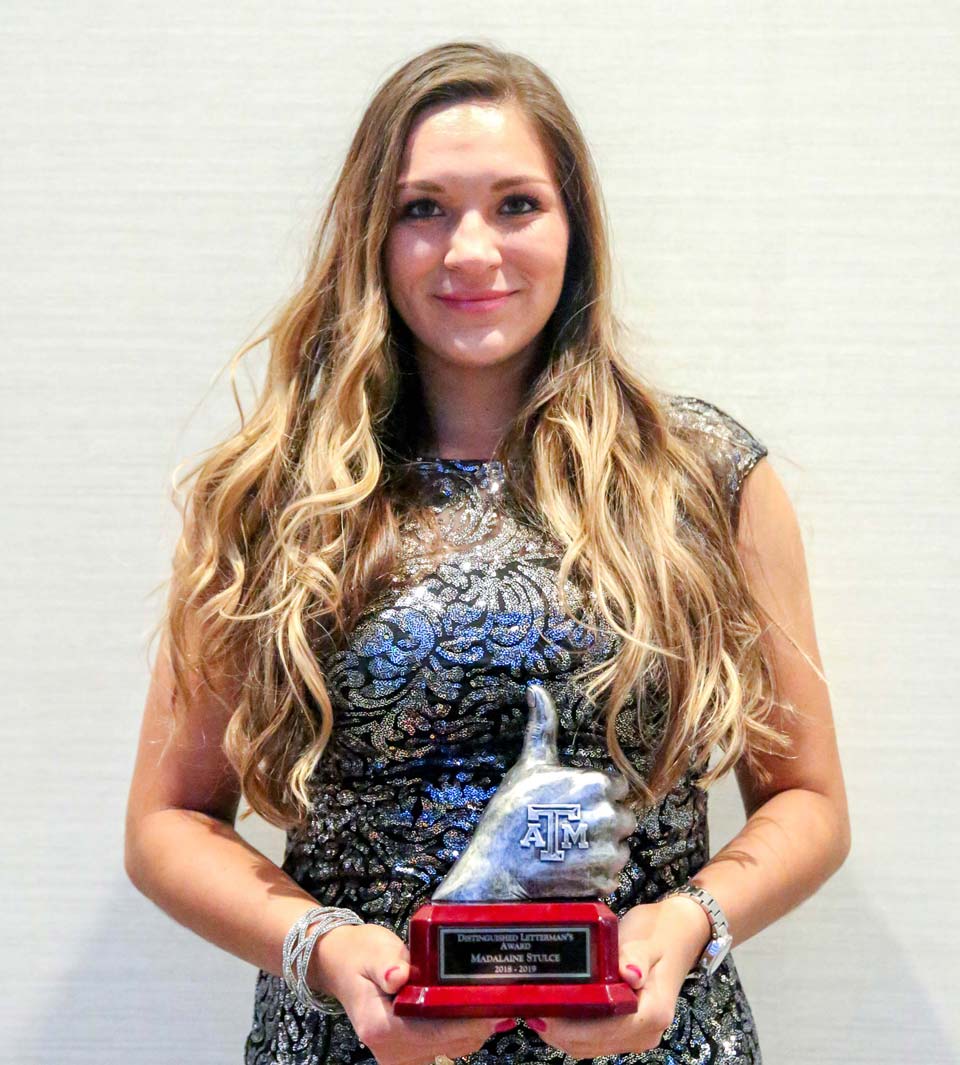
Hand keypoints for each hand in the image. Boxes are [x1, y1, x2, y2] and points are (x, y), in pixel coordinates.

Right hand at [309, 922, 512, 1064]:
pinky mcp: (409, 1052)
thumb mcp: (374, 950)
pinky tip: (475, 1008)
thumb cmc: (359, 955)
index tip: (496, 1005)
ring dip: (473, 1027)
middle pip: (450, 1044)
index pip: (437, 1032)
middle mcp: (392, 1051)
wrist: (341, 965)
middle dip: (478, 1022)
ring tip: (493, 1000)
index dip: (469, 1020)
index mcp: (383, 1028)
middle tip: (504, 996)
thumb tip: (399, 976)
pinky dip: (462, 1029)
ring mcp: (400, 1056)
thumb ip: (388, 964)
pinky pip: (445, 1046)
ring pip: (453, 1048)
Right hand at [433, 682, 636, 901]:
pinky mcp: (603, 881)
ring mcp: (607, 851)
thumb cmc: (511, 814)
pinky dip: (597, 874)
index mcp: (595, 784)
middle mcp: (608, 816)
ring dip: (603, 849)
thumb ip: (541, 727)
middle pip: (623, 817)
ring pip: (621, 846)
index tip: (575, 803)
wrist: (497, 869)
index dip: (598, 794)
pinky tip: (571, 869)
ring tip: (570, 849)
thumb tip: (536, 688)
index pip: (618, 787)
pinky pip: (613, 874)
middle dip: (603, 822)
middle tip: (570, 828)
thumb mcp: (528, 766)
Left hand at [532, 898, 711, 1057]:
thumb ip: (636, 955)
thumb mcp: (649, 939)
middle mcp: (645, 1033)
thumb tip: (629, 974)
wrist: (680, 933)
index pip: (606, 1031)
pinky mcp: (626, 1028)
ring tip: (535, 1009)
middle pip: (594, 1044)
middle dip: (559, 1032)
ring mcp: (636, 1034)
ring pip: (590, 1045)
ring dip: (562, 1033)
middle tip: (529, 1008)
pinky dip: (572, 1029)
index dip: (572, 1028)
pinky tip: (553, 1010)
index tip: (544, 1012)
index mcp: (652, 1014)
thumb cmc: (661, 933)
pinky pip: (594, 1037)